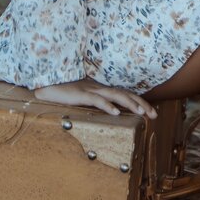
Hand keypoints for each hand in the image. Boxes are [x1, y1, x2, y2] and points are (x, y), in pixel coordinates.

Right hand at [33, 77, 156, 118]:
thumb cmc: (63, 93)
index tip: (151, 112)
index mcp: (101, 90)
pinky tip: (116, 113)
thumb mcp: (82, 99)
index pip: (125, 95)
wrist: (46, 85)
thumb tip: (107, 115)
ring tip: (141, 112)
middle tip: (154, 115)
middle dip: (142, 104)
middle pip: (125, 94)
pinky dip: (107, 105)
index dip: (140, 102)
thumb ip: (94, 104)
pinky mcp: (80, 94)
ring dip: (130, 103)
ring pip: (115, 95)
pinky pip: (97, 100)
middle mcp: (99, 88)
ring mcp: (91, 90)